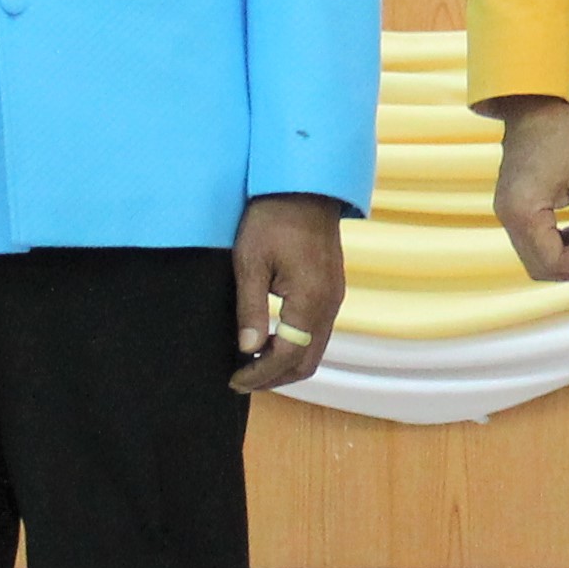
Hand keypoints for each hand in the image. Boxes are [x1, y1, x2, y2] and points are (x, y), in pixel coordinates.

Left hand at [231, 191, 348, 392]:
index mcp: (310, 299)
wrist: (304, 186)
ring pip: (315, 349)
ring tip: (251, 364)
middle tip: (241, 380)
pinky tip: (271, 340)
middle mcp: (330, 304)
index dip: (260, 374)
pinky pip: (318, 332)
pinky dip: (295, 345)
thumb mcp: (250, 262)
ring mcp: (335, 297)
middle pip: (307, 361)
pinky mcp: (332, 289)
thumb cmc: (272, 218)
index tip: (233, 381)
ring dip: (285, 363)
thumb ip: (251, 309)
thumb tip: (247, 350)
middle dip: (274, 377)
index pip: (287, 355)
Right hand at [489, 98, 568, 279]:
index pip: (552, 262)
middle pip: (539, 267)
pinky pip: (531, 239)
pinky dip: (555, 243)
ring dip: (565, 258)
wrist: (534, 105)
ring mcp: (506, 212)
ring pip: (534, 256)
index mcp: (524, 213)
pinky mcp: (511, 205)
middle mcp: (508, 218)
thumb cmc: (562, 135)